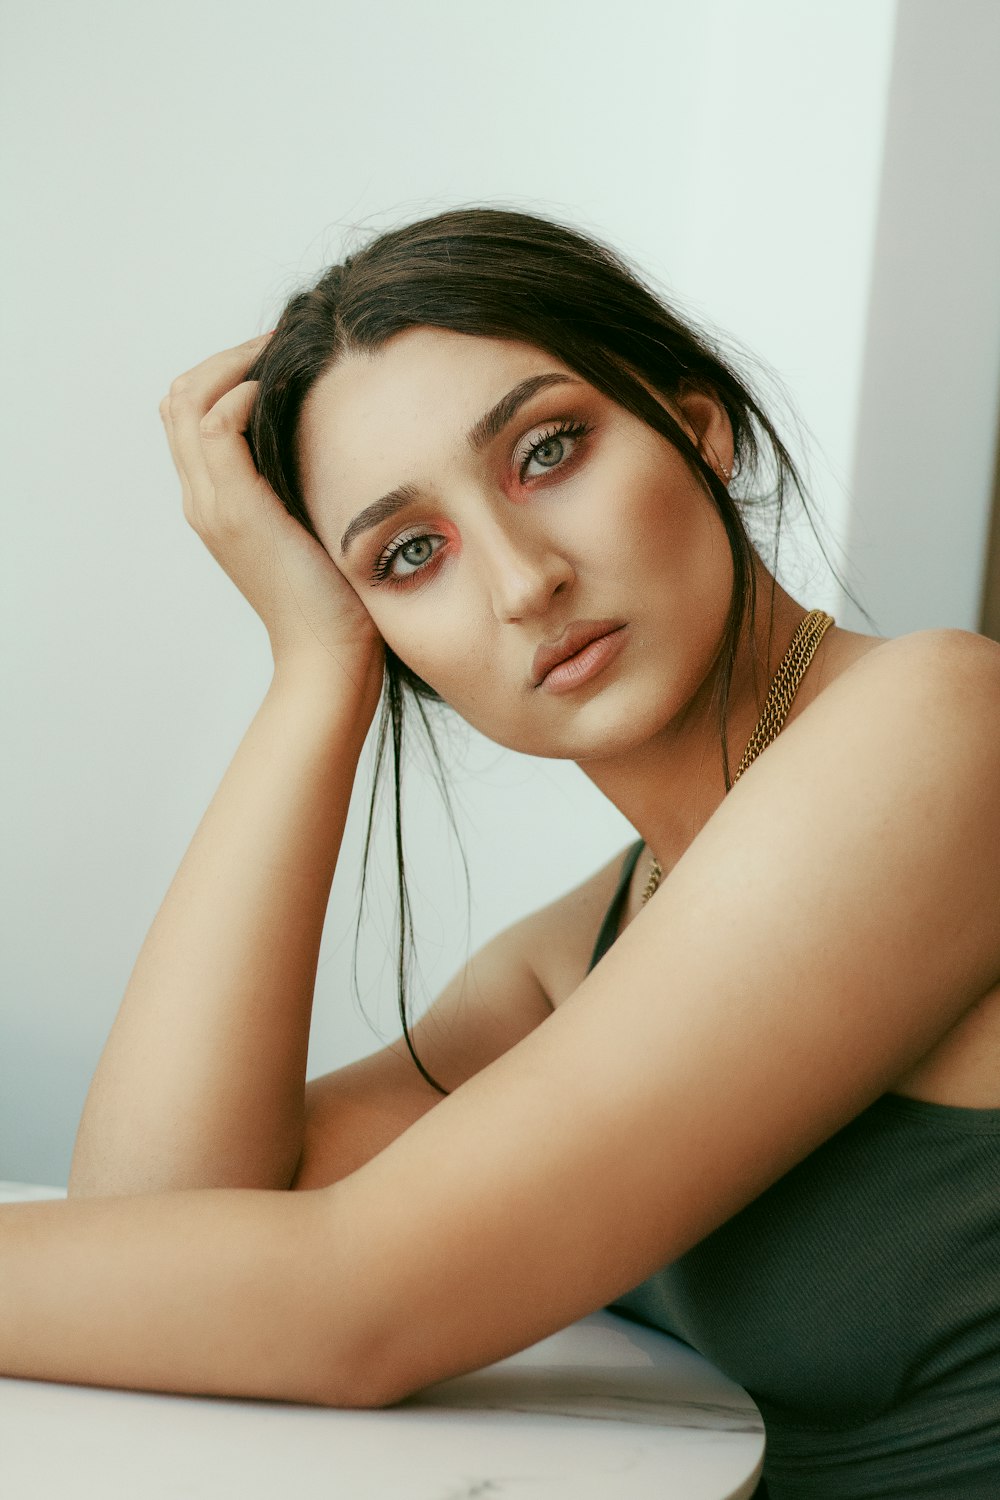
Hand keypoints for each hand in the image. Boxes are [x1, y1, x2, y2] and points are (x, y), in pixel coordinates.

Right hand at [159, 335, 383, 697]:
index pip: (192, 411)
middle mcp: (203, 499)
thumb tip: (335, 428)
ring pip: (189, 400)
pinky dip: (245, 393)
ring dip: (234, 363)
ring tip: (281, 353)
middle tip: (279, 341)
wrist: (329, 654)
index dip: (228, 371)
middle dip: (227, 357)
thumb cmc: (338, 596)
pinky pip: (217, 425)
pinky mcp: (235, 510)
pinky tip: (285, 393)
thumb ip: (306, 481)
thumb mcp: (317, 522)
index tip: (280, 355)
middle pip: (180, 396)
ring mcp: (212, 504)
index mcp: (216, 501)